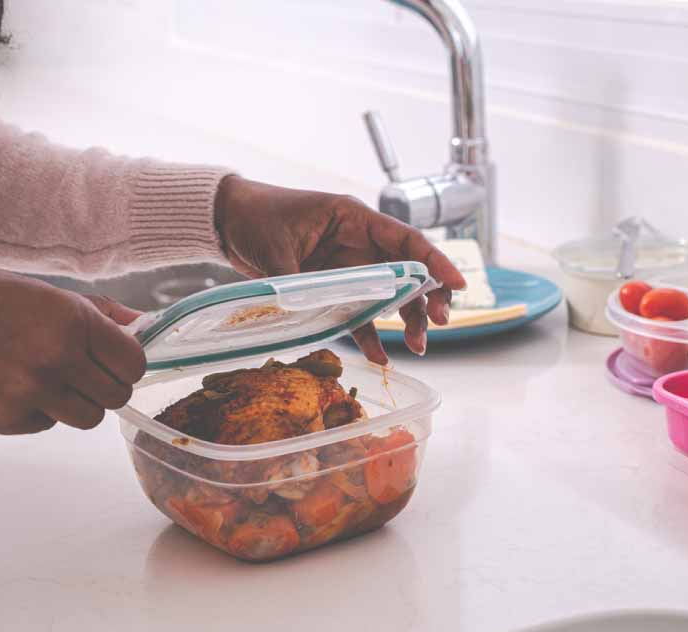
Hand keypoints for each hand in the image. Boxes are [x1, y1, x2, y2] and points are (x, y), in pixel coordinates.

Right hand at [0, 263, 145, 434]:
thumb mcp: (46, 292)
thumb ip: (99, 313)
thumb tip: (142, 325)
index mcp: (72, 321)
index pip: (133, 364)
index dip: (127, 365)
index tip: (114, 362)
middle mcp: (56, 359)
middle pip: (115, 397)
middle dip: (105, 387)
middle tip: (82, 374)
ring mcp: (31, 394)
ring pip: (87, 419)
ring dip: (75, 404)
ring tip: (47, 380)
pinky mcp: (6, 419)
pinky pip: (46, 425)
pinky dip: (38, 412)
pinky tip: (12, 386)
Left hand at [214, 176, 466, 362]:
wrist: (229, 221)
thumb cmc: (257, 217)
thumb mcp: (278, 248)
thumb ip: (300, 281)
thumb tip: (311, 313)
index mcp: (354, 219)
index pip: (405, 240)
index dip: (435, 261)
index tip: (458, 284)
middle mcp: (358, 242)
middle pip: (406, 270)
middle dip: (427, 298)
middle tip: (437, 324)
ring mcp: (348, 265)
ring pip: (388, 295)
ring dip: (406, 320)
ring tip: (418, 348)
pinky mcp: (333, 286)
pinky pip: (358, 312)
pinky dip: (369, 334)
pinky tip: (380, 357)